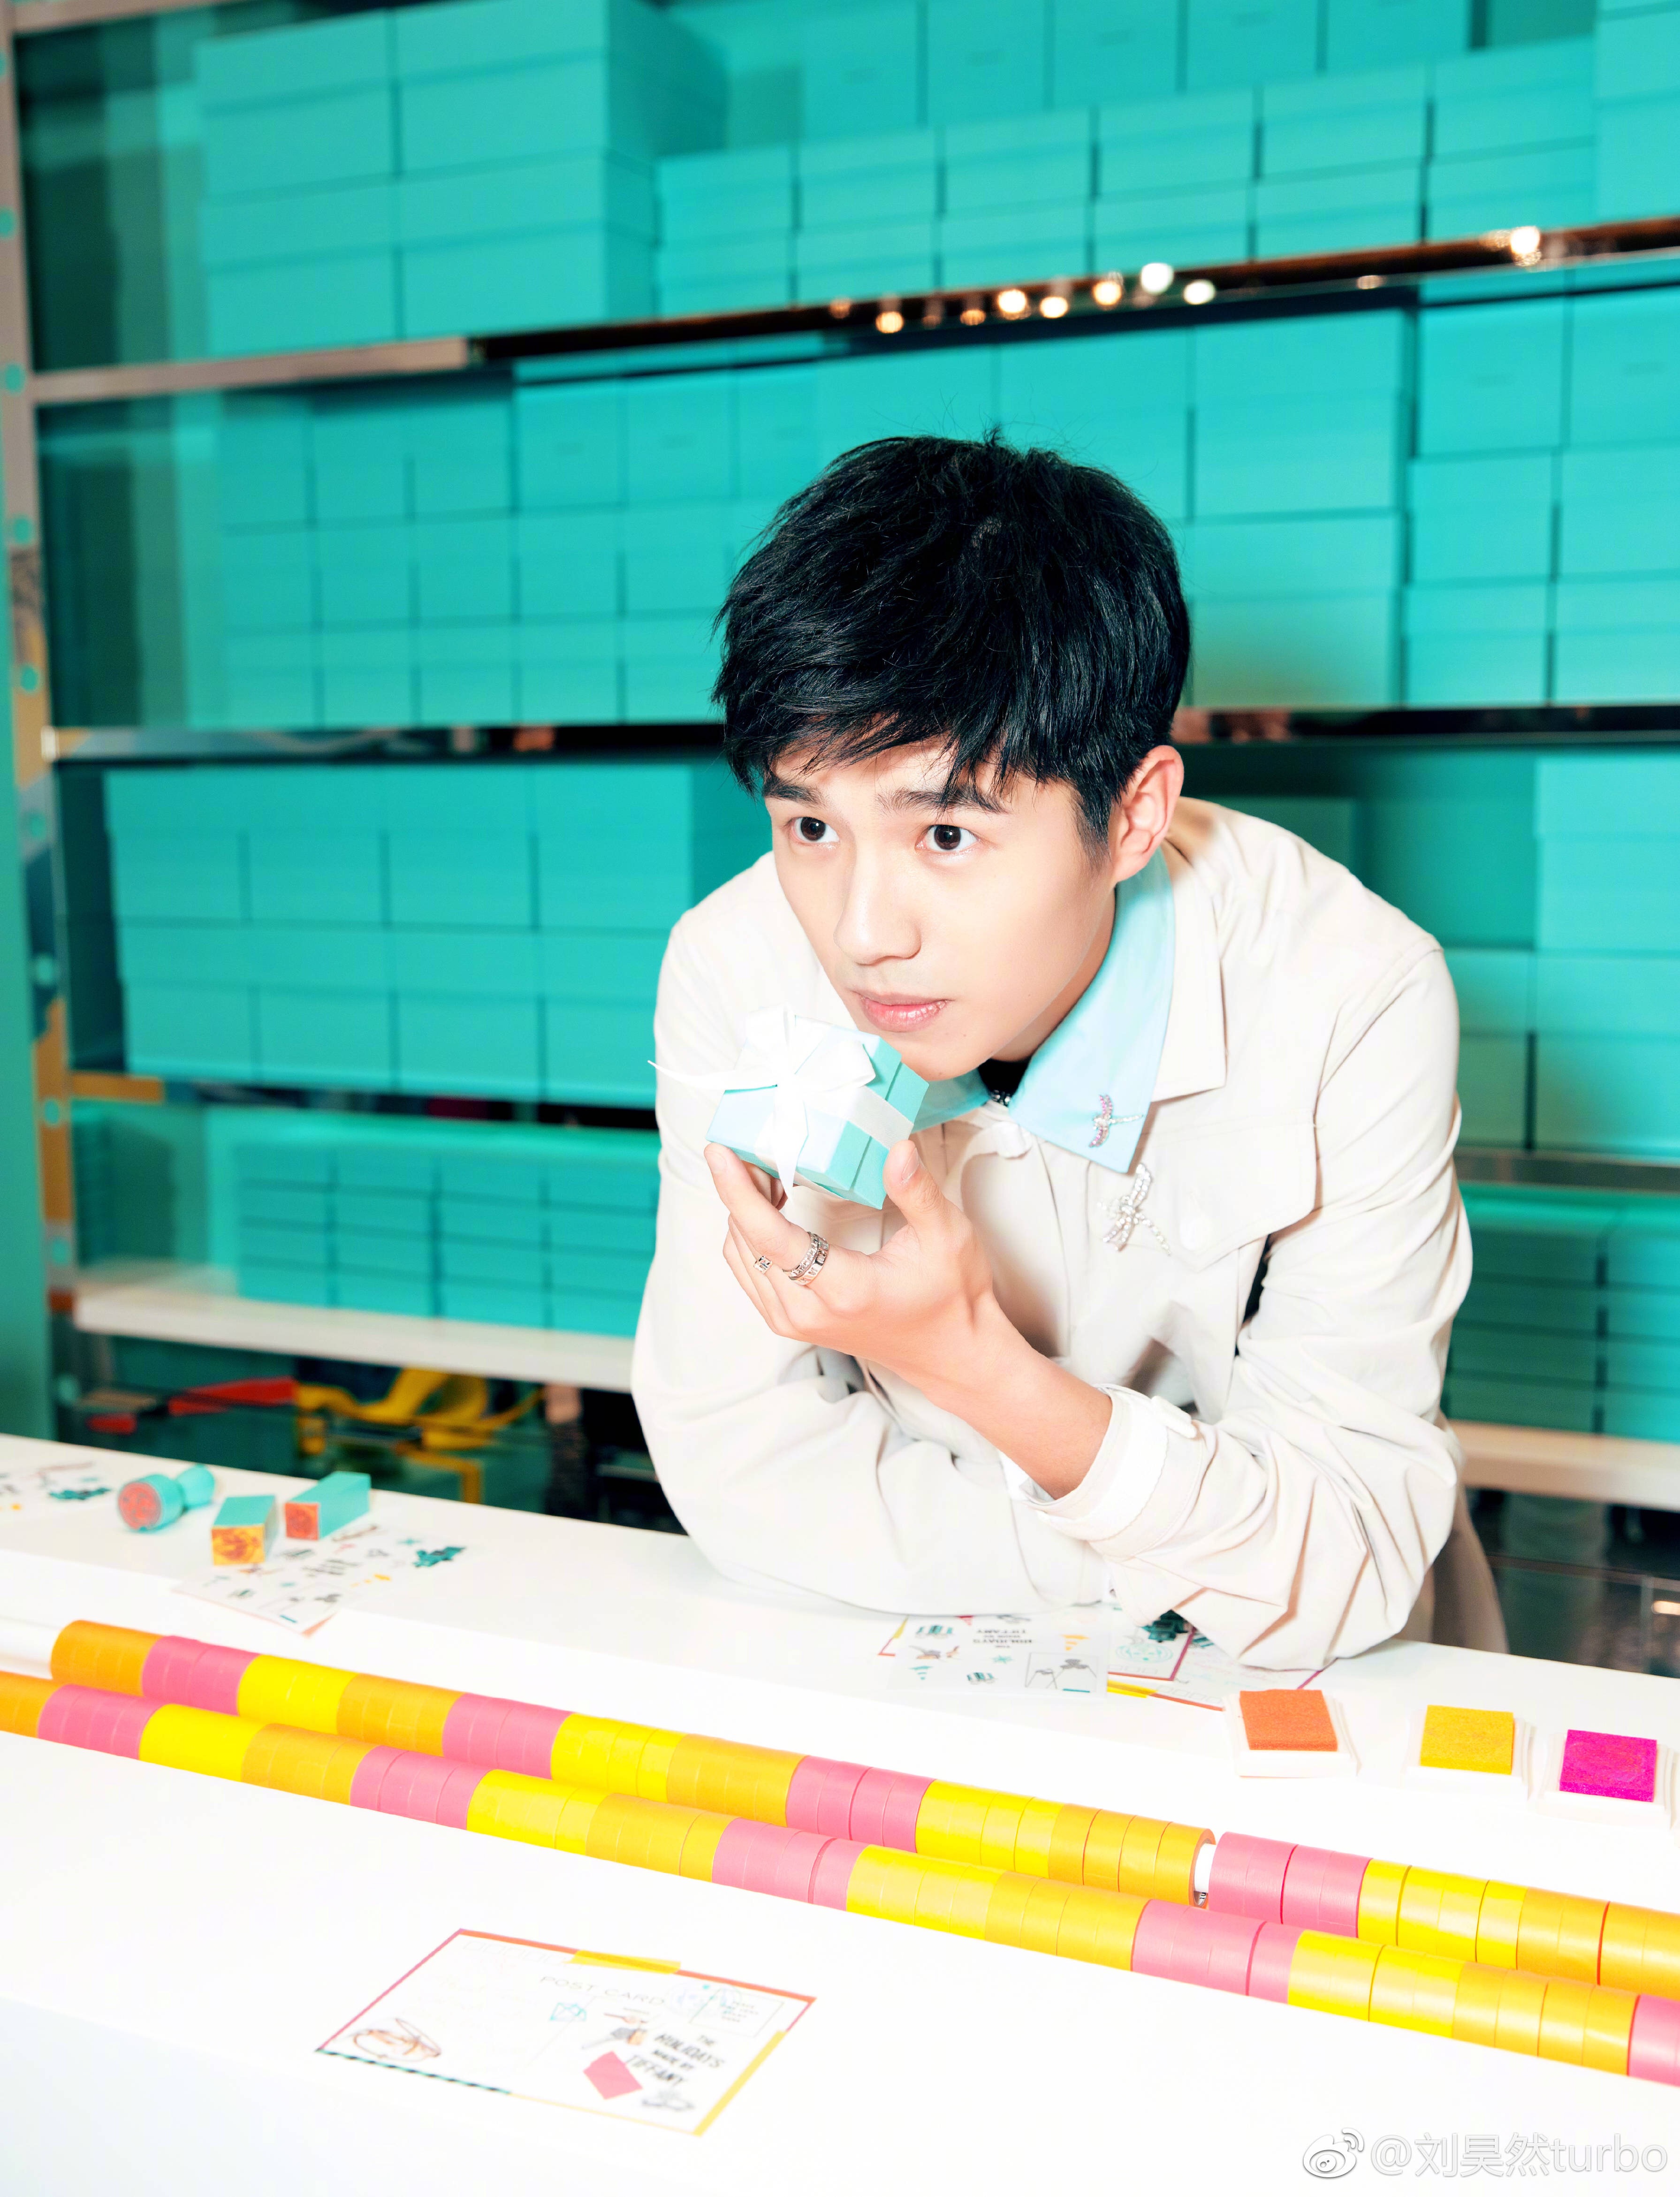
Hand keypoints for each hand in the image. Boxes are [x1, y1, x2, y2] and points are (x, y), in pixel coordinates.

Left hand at [702, 1139, 1113, 1497]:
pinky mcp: (789, 1323)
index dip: (738, 1191)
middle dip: (742, 1189)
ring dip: (743, 1211)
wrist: (950, 1354)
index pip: (770, 1237)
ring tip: (770, 1172)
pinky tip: (774, 1206)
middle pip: (745, 1240)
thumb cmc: (952, 1295)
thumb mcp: (947, 1237)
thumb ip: (917, 1191)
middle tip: (762, 1147)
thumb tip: (896, 1148)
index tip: (719, 1152)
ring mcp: (793, 1321)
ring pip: (740, 1255)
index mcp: (842, 1289)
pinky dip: (750, 1234)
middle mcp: (806, 1311)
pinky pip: (749, 1270)